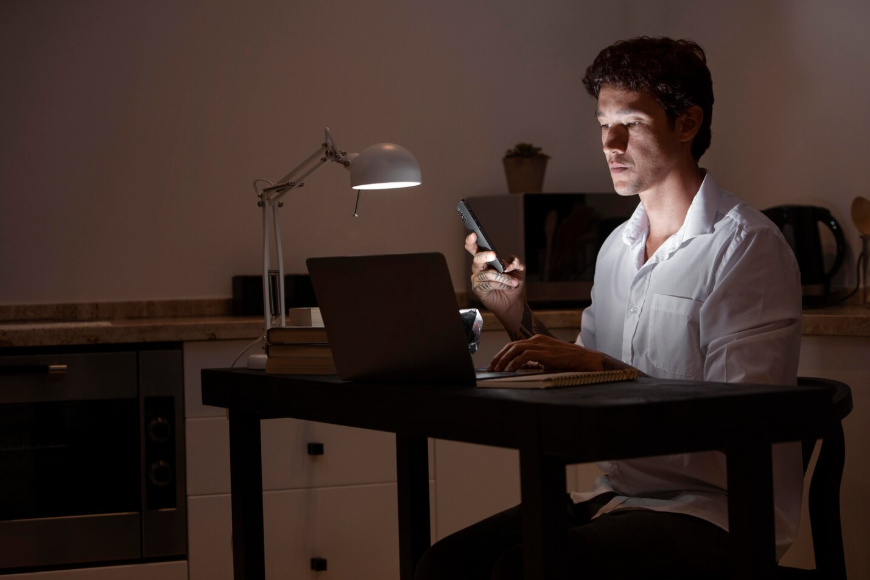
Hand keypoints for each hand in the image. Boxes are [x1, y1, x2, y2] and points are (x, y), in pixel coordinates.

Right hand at [465, 232, 523, 319]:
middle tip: (494, 255)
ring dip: (504, 277)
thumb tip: (507, 264)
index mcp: (486, 259)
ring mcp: (477, 278)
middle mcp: (479, 268)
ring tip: (514, 282)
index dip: (472, 242)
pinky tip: (510, 286)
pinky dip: (503, 284)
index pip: (475, 248)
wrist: (512, 301)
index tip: (474, 234)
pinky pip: (490, 283)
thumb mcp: (518, 270)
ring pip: (488, 273)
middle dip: (485, 256)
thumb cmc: (512, 283)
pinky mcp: (478, 289)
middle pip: (477, 258)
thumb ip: (515, 262)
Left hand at [488, 334, 606, 371]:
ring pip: (515, 349)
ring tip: (498, 370)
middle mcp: (537, 340)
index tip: (495, 364)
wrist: (584, 360)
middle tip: (491, 367)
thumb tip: (518, 367)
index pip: (514, 345)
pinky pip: (525, 355)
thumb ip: (533, 362)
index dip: (502, 354)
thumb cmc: (567, 361)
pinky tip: (511, 370)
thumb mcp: (547, 360)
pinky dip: (515, 363)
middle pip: (511, 346)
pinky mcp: (545, 352)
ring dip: (504, 360)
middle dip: (499, 357)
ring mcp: (541, 344)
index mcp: (537, 340)